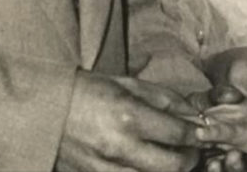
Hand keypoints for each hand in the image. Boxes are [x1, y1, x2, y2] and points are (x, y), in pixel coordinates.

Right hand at [57, 70, 199, 171]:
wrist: (44, 110)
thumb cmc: (86, 90)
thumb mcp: (126, 84)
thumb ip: (162, 99)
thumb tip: (191, 113)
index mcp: (128, 116)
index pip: (177, 134)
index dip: (196, 133)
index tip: (202, 130)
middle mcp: (121, 147)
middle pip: (173, 167)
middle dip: (190, 158)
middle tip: (191, 149)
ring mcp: (108, 170)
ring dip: (170, 170)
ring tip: (171, 157)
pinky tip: (148, 164)